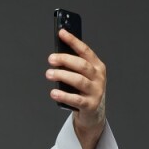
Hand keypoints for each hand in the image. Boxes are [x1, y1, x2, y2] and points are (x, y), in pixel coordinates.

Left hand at [45, 27, 106, 144]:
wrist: (93, 115)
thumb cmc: (84, 92)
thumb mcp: (83, 77)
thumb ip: (74, 67)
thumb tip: (57, 55)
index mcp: (98, 66)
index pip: (85, 50)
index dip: (73, 41)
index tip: (61, 33)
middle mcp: (99, 78)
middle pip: (81, 65)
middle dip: (65, 60)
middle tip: (51, 59)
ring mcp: (96, 92)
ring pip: (79, 81)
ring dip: (62, 75)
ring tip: (49, 74)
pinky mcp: (90, 105)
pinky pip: (76, 100)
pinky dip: (63, 96)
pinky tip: (53, 92)